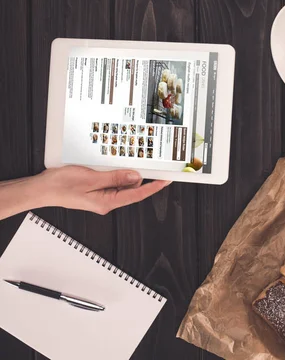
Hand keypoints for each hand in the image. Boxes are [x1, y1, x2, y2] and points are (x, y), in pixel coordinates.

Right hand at [0, 167, 170, 219]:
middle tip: (149, 162)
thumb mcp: (91, 178)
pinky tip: (111, 163)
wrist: (42, 188)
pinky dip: (114, 172)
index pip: (136, 195)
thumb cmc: (61, 186)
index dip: (153, 188)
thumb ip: (114, 177)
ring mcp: (100, 195)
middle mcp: (105, 201)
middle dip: (139, 176)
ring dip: (124, 172)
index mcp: (106, 202)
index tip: (165, 181)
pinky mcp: (94, 189)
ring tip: (123, 160)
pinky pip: (111, 180)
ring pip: (121, 183)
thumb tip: (135, 177)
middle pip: (130, 188)